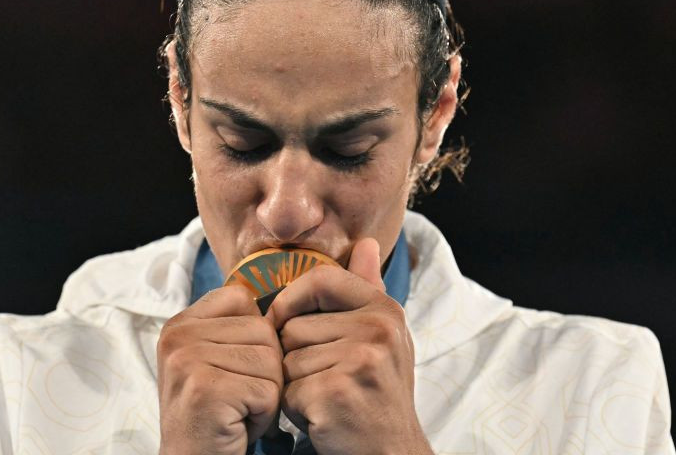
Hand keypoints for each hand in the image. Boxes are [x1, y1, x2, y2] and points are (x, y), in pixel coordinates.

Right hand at [157, 285, 283, 454]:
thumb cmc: (216, 415)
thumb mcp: (215, 360)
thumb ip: (235, 329)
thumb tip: (281, 303)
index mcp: (179, 324)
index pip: (241, 298)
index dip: (257, 335)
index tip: (238, 367)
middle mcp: (178, 337)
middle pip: (263, 331)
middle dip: (265, 371)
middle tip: (238, 398)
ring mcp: (188, 361)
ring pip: (270, 361)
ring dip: (267, 395)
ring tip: (237, 411)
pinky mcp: (206, 389)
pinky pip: (268, 391)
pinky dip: (264, 416)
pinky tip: (238, 425)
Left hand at [265, 238, 431, 454]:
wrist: (390, 454)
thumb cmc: (376, 395)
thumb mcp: (380, 338)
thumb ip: (366, 289)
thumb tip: (365, 242)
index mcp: (385, 310)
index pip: (322, 278)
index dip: (293, 298)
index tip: (285, 321)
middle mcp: (378, 330)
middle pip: (294, 326)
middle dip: (297, 358)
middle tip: (327, 381)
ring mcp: (360, 361)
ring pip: (287, 360)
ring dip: (295, 386)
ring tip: (326, 399)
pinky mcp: (336, 393)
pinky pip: (287, 391)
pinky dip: (296, 410)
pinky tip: (322, 418)